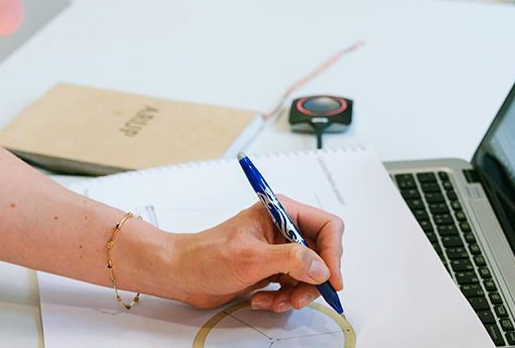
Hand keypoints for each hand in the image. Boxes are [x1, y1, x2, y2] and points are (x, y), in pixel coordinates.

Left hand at [164, 195, 344, 310]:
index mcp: (281, 212)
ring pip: (310, 275)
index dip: (333, 254)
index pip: (327, 227)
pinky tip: (265, 300)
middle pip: (322, 254)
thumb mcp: (251, 257)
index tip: (331, 279)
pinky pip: (294, 286)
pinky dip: (284, 298)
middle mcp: (284, 229)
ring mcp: (279, 251)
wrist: (181, 274)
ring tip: (278, 302)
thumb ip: (291, 260)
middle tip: (300, 297)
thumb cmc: (205, 255)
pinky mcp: (272, 269)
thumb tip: (320, 267)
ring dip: (297, 293)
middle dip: (314, 280)